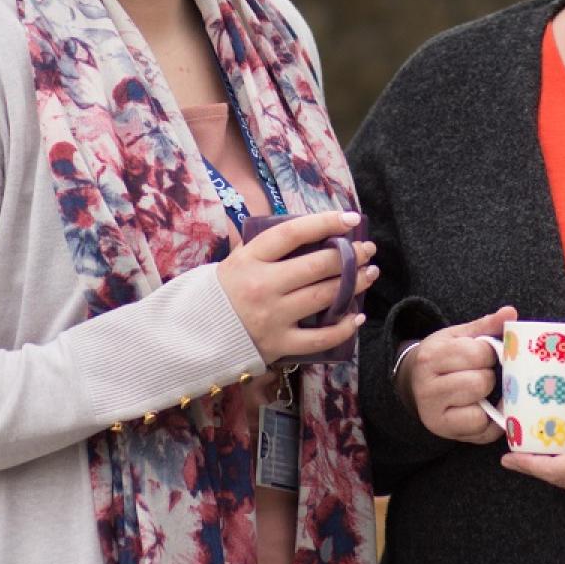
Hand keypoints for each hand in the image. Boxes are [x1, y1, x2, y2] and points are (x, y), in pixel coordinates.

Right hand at [217, 210, 376, 365]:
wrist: (194, 334)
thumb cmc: (223, 291)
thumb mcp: (237, 260)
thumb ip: (268, 247)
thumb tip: (310, 228)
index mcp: (250, 259)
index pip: (292, 233)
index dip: (325, 222)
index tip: (351, 219)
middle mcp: (262, 285)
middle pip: (316, 265)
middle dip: (350, 256)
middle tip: (368, 250)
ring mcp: (272, 316)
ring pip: (324, 296)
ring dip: (354, 284)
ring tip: (370, 274)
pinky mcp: (279, 343)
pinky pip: (320, 337)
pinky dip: (344, 327)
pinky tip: (358, 316)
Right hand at [398, 307, 515, 443]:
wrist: (413, 383)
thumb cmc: (443, 357)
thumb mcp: (458, 336)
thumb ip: (485, 325)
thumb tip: (510, 313)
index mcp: (431, 357)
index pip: (478, 353)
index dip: (490, 353)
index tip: (485, 353)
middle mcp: (427, 388)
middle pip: (480, 383)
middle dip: (488, 377)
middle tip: (482, 373)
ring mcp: (433, 413)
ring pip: (480, 411)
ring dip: (489, 400)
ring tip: (482, 391)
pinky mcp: (444, 431)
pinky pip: (481, 430)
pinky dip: (489, 420)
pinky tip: (485, 408)